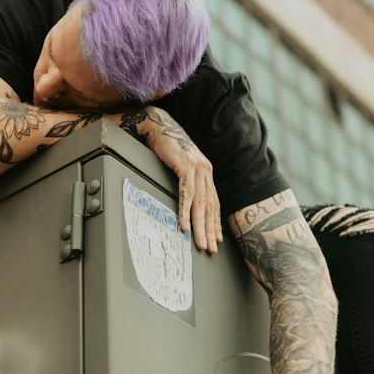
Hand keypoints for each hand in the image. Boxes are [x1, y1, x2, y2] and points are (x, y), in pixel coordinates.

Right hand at [118, 106, 222, 252]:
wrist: (157, 125)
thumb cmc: (166, 146)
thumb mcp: (180, 166)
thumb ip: (187, 182)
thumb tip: (187, 201)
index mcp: (205, 172)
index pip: (213, 202)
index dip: (215, 222)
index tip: (216, 239)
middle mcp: (205, 170)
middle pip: (209, 206)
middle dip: (209, 230)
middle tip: (210, 248)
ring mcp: (197, 167)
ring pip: (200, 203)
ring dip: (199, 225)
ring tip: (199, 242)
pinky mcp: (186, 165)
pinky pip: (186, 193)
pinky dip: (185, 210)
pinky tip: (184, 224)